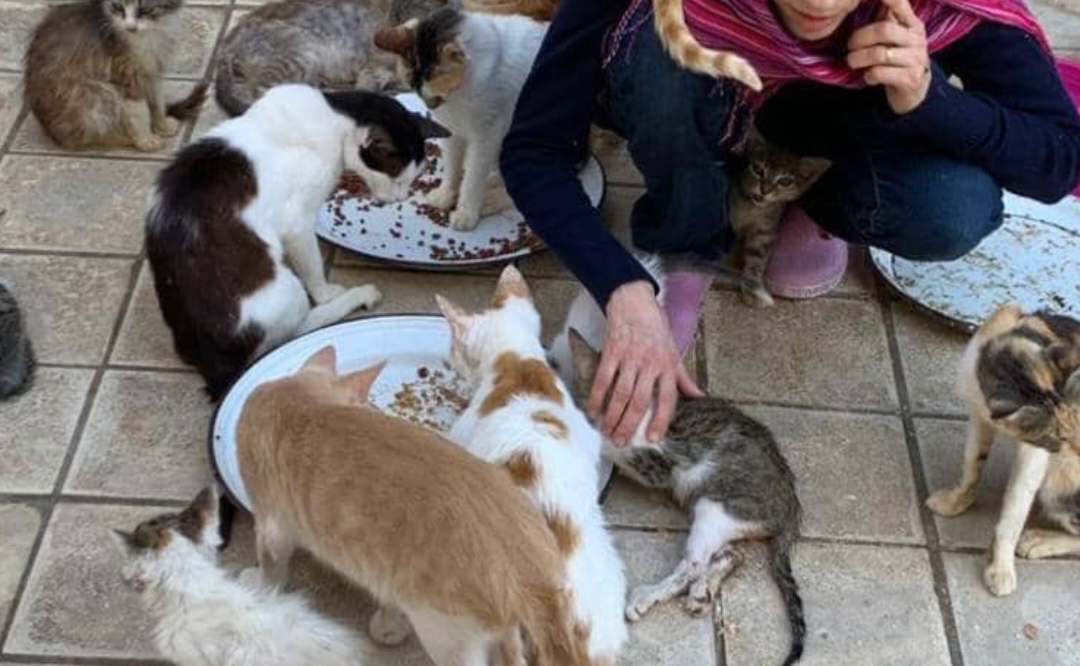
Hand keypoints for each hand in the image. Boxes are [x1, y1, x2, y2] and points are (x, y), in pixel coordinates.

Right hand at [589, 281, 704, 445]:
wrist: (633, 301)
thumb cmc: (655, 327)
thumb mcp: (674, 351)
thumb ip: (684, 378)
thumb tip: (698, 397)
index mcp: (667, 365)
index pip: (667, 399)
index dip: (660, 420)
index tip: (652, 438)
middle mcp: (650, 364)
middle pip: (639, 401)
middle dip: (629, 425)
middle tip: (621, 442)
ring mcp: (629, 358)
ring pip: (621, 393)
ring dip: (612, 416)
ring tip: (607, 432)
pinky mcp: (611, 351)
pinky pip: (603, 379)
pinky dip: (597, 397)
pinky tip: (593, 410)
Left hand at [847, 0, 931, 114]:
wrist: (914, 89)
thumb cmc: (898, 58)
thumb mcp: (897, 36)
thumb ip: (886, 19)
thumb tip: (864, 2)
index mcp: (913, 24)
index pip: (901, 5)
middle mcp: (917, 39)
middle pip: (884, 30)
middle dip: (860, 38)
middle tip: (850, 46)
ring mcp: (916, 59)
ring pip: (880, 54)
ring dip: (858, 58)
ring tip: (852, 61)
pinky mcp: (910, 78)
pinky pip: (880, 73)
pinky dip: (868, 75)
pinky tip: (867, 76)